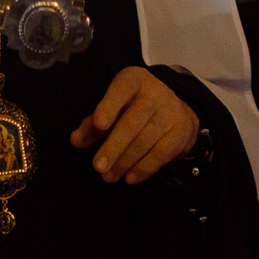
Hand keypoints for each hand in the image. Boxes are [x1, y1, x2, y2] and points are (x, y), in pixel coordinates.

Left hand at [70, 67, 200, 183]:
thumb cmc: (134, 109)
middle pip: (133, 121)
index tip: (98, 124)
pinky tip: (130, 178)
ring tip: (108, 177)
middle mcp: (155, 93)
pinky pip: (161, 153)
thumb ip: (92, 125)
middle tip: (98, 167)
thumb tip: (76, 140)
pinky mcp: (181, 132)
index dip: (109, 106)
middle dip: (114, 146)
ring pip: (145, 140)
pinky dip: (144, 168)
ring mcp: (171, 112)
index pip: (122, 89)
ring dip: (124, 162)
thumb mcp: (112, 110)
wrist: (176, 112)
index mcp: (134, 80)